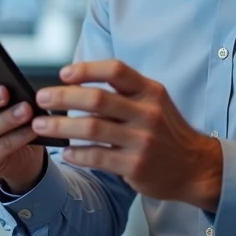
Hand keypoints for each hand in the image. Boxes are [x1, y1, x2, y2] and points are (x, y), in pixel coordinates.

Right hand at [0, 63, 44, 193]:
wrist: (22, 151)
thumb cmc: (12, 114)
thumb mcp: (8, 97)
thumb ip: (5, 86)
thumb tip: (14, 80)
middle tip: (5, 92)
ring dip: (7, 119)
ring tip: (26, 110)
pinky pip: (0, 147)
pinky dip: (19, 137)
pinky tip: (32, 129)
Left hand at [32, 61, 222, 210]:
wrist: (194, 166)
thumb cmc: (165, 130)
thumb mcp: (154, 101)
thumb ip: (123, 91)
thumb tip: (75, 83)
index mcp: (150, 91)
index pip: (115, 70)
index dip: (86, 69)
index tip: (63, 74)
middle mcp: (148, 113)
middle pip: (97, 99)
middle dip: (63, 97)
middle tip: (41, 98)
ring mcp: (142, 140)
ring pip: (92, 128)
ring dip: (60, 126)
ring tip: (40, 125)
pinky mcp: (136, 166)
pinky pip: (98, 157)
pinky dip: (77, 153)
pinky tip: (65, 152)